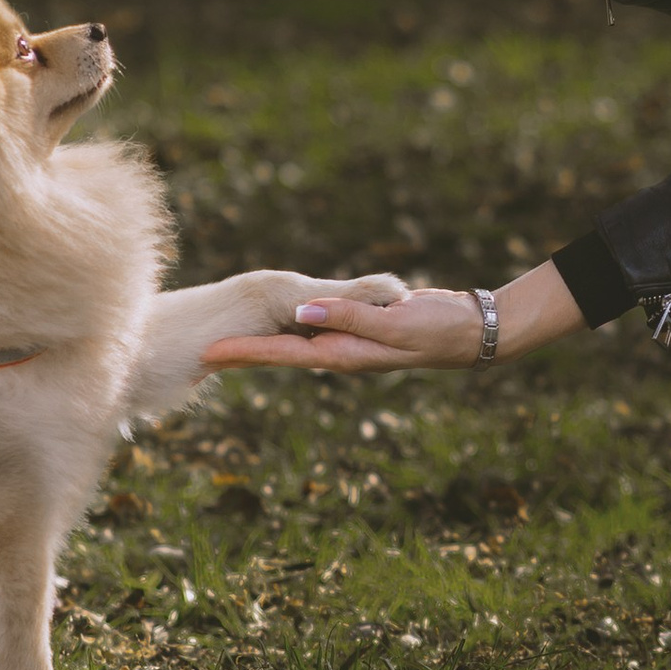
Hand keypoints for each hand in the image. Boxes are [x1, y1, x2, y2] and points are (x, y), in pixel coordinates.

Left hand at [203, 263, 582, 374]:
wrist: (470, 332)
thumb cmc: (435, 328)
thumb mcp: (393, 321)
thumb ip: (349, 316)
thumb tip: (304, 315)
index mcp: (344, 354)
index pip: (285, 354)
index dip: (246, 353)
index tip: (211, 353)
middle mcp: (341, 351)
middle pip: (281, 353)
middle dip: (243, 354)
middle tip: (201, 353)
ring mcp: (350, 342)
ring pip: (296, 343)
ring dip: (262, 346)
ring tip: (226, 344)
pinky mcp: (361, 329)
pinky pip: (318, 330)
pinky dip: (293, 330)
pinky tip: (279, 327)